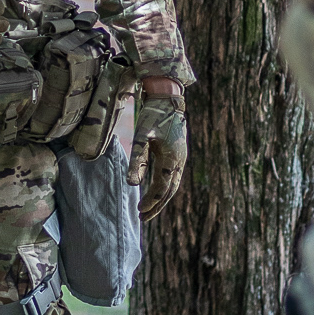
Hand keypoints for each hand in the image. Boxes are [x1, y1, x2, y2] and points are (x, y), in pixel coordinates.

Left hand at [128, 94, 186, 221]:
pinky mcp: (178, 152)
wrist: (168, 97)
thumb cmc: (153, 115)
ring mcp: (181, 156)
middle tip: (143, 217)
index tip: (140, 211)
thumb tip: (132, 184)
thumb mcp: (141, 136)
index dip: (151, 202)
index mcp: (171, 158)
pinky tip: (155, 189)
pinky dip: (165, 187)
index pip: (162, 188)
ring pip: (173, 184)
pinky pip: (173, 175)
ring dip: (161, 198)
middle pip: (170, 190)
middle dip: (157, 205)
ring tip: (148, 208)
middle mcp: (179, 160)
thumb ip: (137, 160)